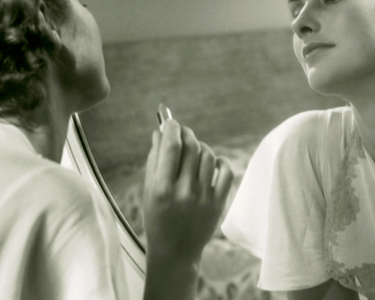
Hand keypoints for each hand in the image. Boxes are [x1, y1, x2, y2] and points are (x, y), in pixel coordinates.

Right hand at [142, 119, 232, 262]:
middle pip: (190, 147)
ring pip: (208, 155)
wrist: (175, 252)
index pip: (171, 147)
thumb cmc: (157, 218)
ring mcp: (204, 198)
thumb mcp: (148, 191)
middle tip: (182, 131)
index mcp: (162, 189)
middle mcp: (184, 193)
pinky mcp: (219, 204)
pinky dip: (219, 161)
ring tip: (193, 151)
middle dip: (185, 133)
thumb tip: (160, 131)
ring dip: (200, 147)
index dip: (171, 127)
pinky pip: (226, 171)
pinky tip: (211, 163)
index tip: (170, 122)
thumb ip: (154, 160)